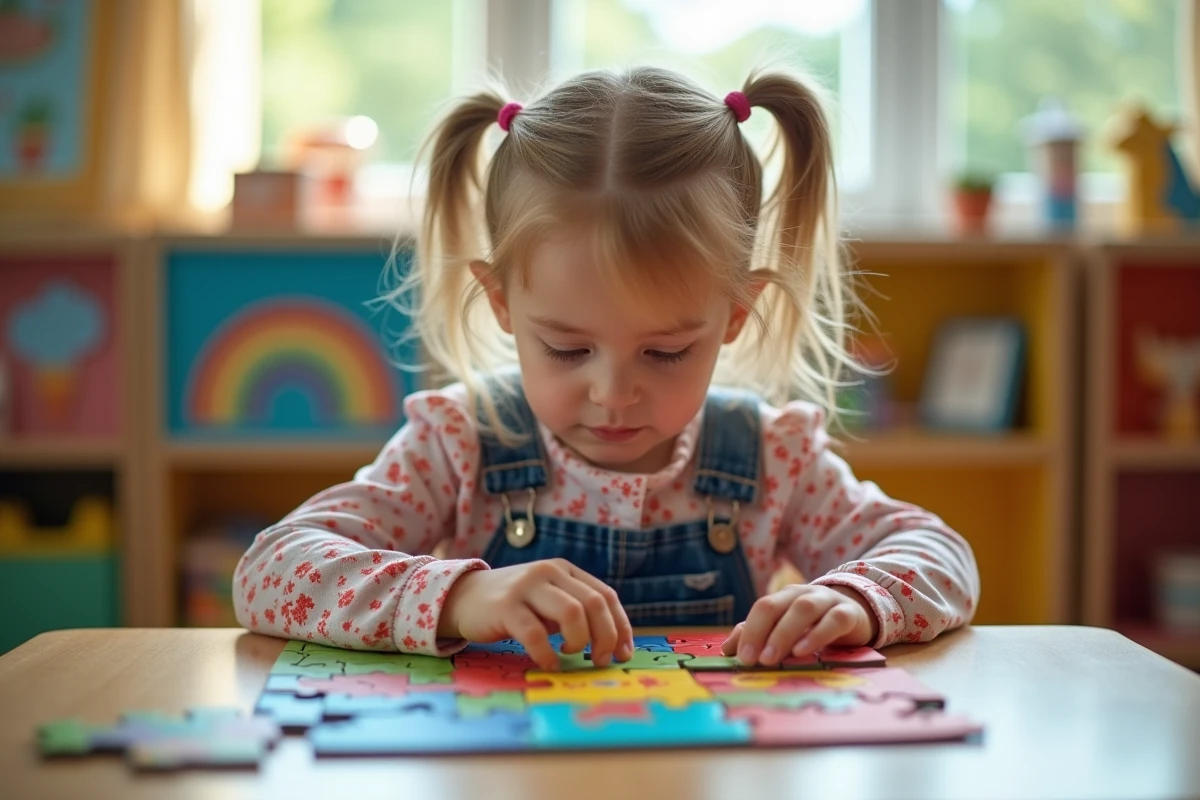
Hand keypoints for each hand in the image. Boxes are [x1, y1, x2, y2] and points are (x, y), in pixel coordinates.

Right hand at [439, 559, 633, 670]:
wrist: (464, 597)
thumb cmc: (515, 606)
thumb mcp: (548, 601)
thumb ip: (576, 612)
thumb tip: (613, 644)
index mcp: (565, 570)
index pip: (606, 595)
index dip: (621, 626)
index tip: (624, 653)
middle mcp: (549, 572)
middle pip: (594, 604)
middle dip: (606, 637)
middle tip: (600, 660)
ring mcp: (527, 586)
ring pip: (571, 613)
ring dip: (579, 641)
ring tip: (571, 654)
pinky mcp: (505, 606)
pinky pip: (535, 633)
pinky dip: (547, 654)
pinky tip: (549, 663)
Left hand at [722, 584, 878, 666]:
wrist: (858, 614)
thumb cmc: (815, 624)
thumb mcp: (786, 628)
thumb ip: (759, 635)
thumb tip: (727, 649)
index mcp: (784, 597)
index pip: (762, 608)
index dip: (749, 630)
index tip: (741, 657)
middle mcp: (802, 594)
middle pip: (776, 605)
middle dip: (760, 632)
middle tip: (752, 660)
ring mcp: (826, 601)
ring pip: (803, 609)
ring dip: (784, 633)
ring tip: (772, 658)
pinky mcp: (848, 614)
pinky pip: (833, 620)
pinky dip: (817, 634)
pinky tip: (804, 651)